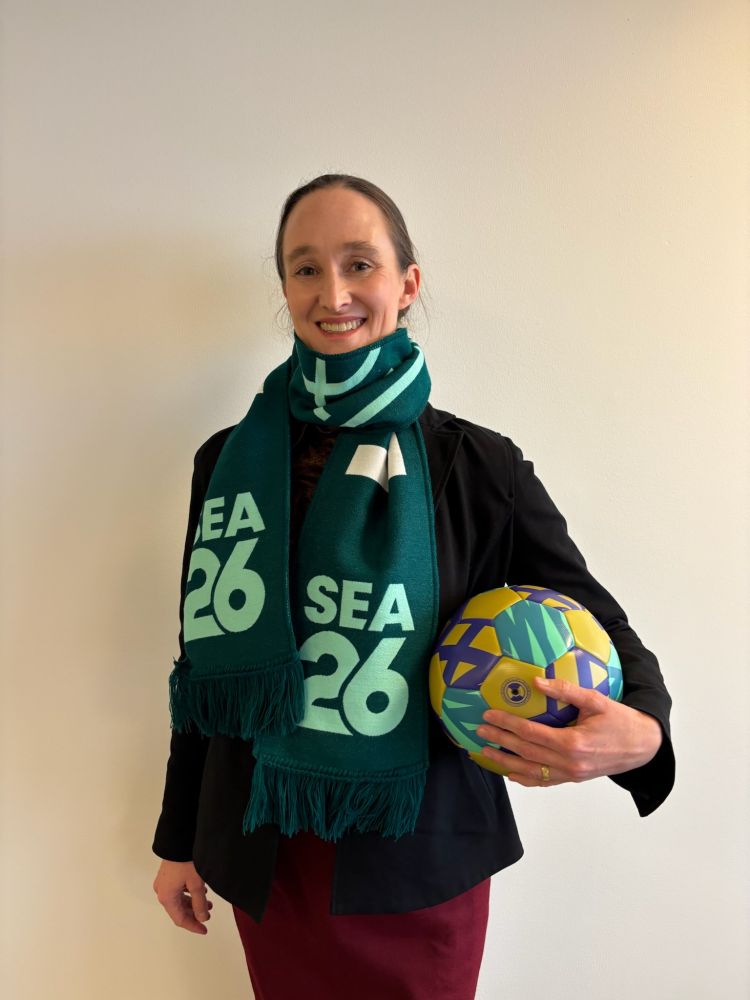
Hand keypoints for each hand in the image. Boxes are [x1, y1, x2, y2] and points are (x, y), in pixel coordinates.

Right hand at [153, 860, 213, 933]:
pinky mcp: (167, 875)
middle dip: (194, 914)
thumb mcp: (196, 884)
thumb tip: (202, 918)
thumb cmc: (186, 862)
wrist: (178, 839)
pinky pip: (178, 890)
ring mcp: (163, 883)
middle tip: (208, 916)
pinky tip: (200, 891)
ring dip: (193, 903)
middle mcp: (162, 892)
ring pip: (179, 899)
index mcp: (166, 897)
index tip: (204, 929)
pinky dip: (189, 893)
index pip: (180, 919)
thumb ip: (200, 904)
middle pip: (179, 910)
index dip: (193, 926)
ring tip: (208, 903)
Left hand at [475, 676, 662, 786]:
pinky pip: (544, 781)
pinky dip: (524, 778)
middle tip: (478, 731)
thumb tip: (537, 681)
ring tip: (484, 752)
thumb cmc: (620, 720)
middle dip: (499, 741)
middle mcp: (569, 763)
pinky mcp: (573, 779)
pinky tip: (510, 772)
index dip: (507, 724)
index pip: (530, 733)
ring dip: (505, 762)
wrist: (643, 746)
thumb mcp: (596, 700)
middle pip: (525, 752)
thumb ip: (566, 690)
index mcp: (573, 742)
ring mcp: (570, 775)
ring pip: (530, 771)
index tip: (489, 716)